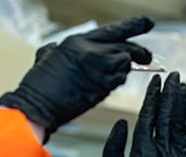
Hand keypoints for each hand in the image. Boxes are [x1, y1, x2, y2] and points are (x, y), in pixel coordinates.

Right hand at [0, 16, 153, 140]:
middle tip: (146, 56)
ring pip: (126, 65)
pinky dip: (118, 80)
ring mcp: (100, 71)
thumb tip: (66, 50)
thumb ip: (65, 50)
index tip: (148, 23)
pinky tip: (110, 82)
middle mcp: (93, 53)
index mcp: (79, 41)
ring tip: (120, 71)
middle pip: (127, 48)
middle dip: (140, 52)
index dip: (135, 26)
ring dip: (126, 68)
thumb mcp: (48, 55)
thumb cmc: (39, 84)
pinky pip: (119, 80)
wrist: (37, 105)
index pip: (115, 30)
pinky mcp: (103, 89)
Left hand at [102, 72, 185, 156]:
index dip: (152, 99)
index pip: (149, 116)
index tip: (156, 81)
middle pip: (166, 116)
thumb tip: (122, 121)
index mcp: (142, 148)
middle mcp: (160, 149)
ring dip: (182, 107)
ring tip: (182, 88)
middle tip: (174, 77)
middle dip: (170, 96)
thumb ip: (114, 145)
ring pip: (180, 126)